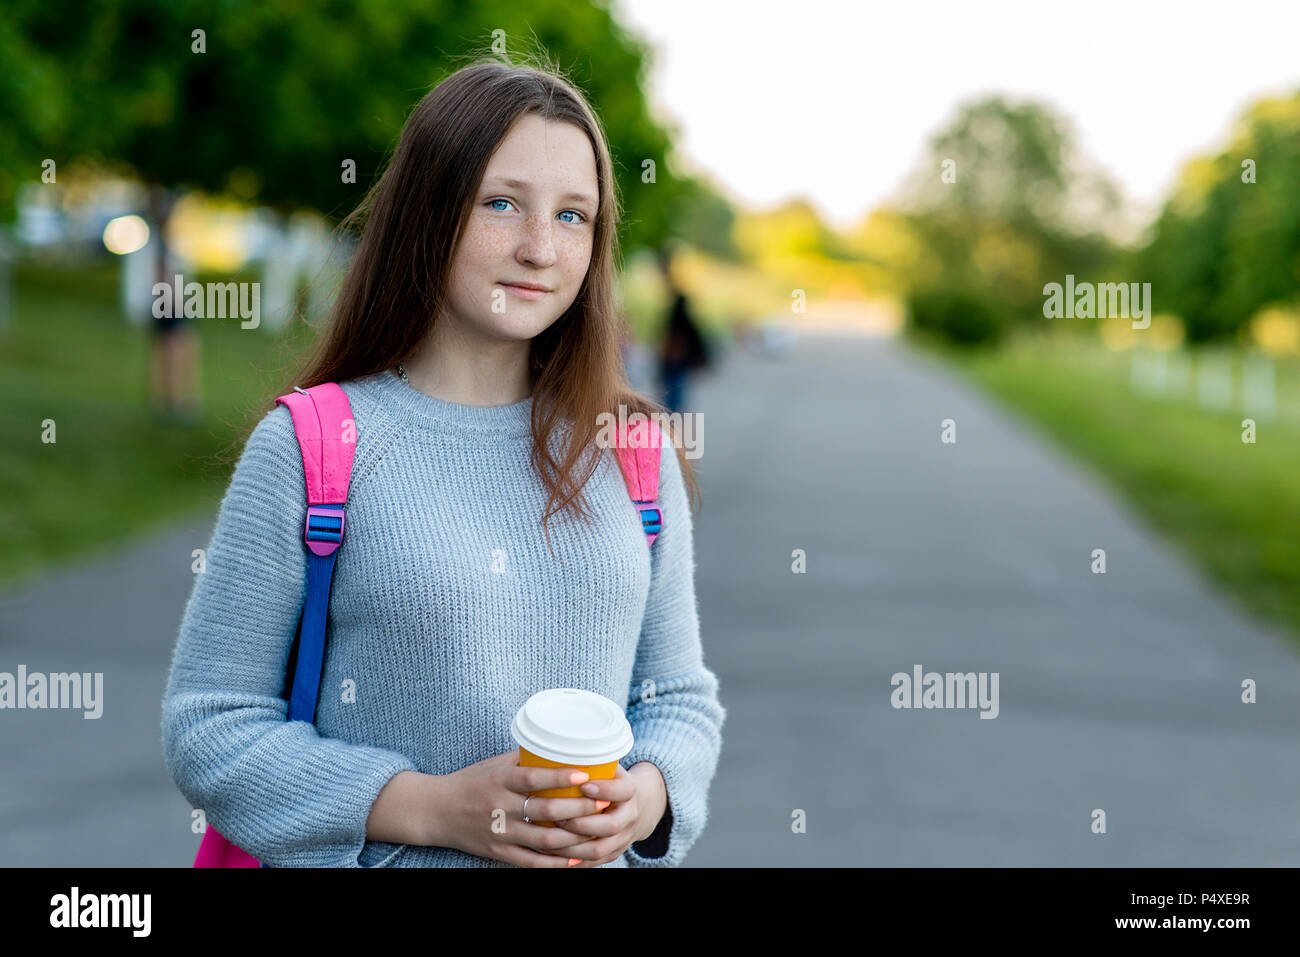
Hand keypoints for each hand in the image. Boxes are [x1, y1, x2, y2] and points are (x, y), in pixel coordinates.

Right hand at [433, 751, 613, 867]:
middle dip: (578, 809)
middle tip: (602, 803)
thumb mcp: (494, 766)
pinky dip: (554, 864)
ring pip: (543, 840)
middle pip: (544, 812)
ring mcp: (499, 833)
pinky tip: (574, 861)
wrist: (435, 810)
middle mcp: (500, 808)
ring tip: (597, 833)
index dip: (560, 777)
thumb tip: (559, 749)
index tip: (585, 775)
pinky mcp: (498, 853)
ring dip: (574, 839)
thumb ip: (524, 760)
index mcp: (500, 781)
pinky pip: (530, 862)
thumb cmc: (471, 782)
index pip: (534, 778)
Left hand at [553, 762, 666, 867]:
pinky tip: (551, 856)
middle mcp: (630, 817)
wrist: (639, 806)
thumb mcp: (610, 767)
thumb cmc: (612, 781)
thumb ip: (591, 760)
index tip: (583, 784)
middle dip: (580, 823)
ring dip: (571, 847)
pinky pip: (591, 863)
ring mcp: (623, 839)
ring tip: (548, 838)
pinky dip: (570, 861)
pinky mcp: (613, 854)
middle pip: (609, 826)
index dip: (603, 789)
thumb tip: (555, 745)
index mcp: (630, 792)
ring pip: (598, 850)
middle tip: (556, 816)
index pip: (622, 791)